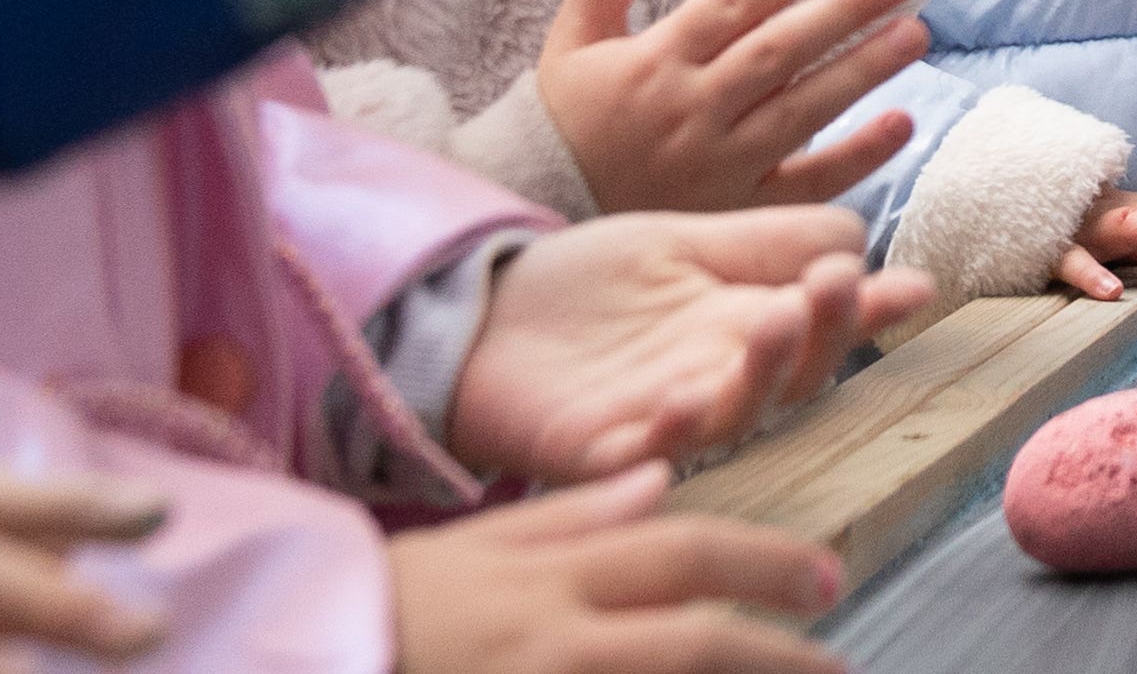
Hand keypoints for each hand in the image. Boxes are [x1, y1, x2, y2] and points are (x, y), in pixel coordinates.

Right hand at [387, 463, 842, 673]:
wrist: (294, 652)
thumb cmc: (383, 609)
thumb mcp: (473, 546)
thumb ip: (569, 516)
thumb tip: (660, 481)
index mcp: (548, 575)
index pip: (678, 555)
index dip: (761, 563)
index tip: (825, 579)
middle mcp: (556, 637)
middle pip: (693, 640)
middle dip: (777, 655)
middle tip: (842, 667)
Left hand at [450, 209, 934, 483]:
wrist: (480, 316)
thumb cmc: (586, 287)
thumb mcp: (684, 244)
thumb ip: (766, 242)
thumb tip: (862, 238)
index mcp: (740, 327)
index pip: (820, 325)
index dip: (868, 312)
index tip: (914, 285)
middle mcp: (716, 379)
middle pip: (792, 377)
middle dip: (823, 336)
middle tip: (832, 288)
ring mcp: (662, 419)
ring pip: (733, 415)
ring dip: (760, 374)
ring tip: (771, 320)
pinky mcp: (600, 451)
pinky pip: (645, 454)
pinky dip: (671, 433)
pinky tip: (685, 399)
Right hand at [533, 0, 931, 213]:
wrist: (540, 213)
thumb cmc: (565, 120)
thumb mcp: (573, 40)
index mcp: (654, 62)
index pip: (731, 8)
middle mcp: (690, 112)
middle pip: (778, 54)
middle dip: (843, 11)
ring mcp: (718, 168)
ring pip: (801, 112)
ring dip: (862, 72)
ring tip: (915, 33)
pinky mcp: (738, 213)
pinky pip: (805, 185)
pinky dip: (856, 157)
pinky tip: (902, 122)